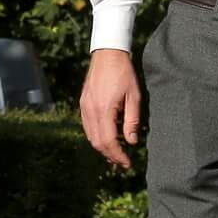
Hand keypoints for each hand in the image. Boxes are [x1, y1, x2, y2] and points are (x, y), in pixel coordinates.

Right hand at [79, 49, 141, 169]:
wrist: (107, 54)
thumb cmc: (124, 73)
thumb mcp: (134, 96)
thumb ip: (132, 121)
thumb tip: (132, 142)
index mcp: (103, 110)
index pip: (108, 141)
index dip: (118, 155)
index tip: (128, 163)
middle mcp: (90, 111)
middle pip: (97, 142)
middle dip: (110, 155)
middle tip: (123, 162)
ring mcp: (84, 107)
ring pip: (90, 136)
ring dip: (102, 147)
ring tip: (116, 153)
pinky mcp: (83, 104)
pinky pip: (87, 126)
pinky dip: (96, 136)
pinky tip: (107, 138)